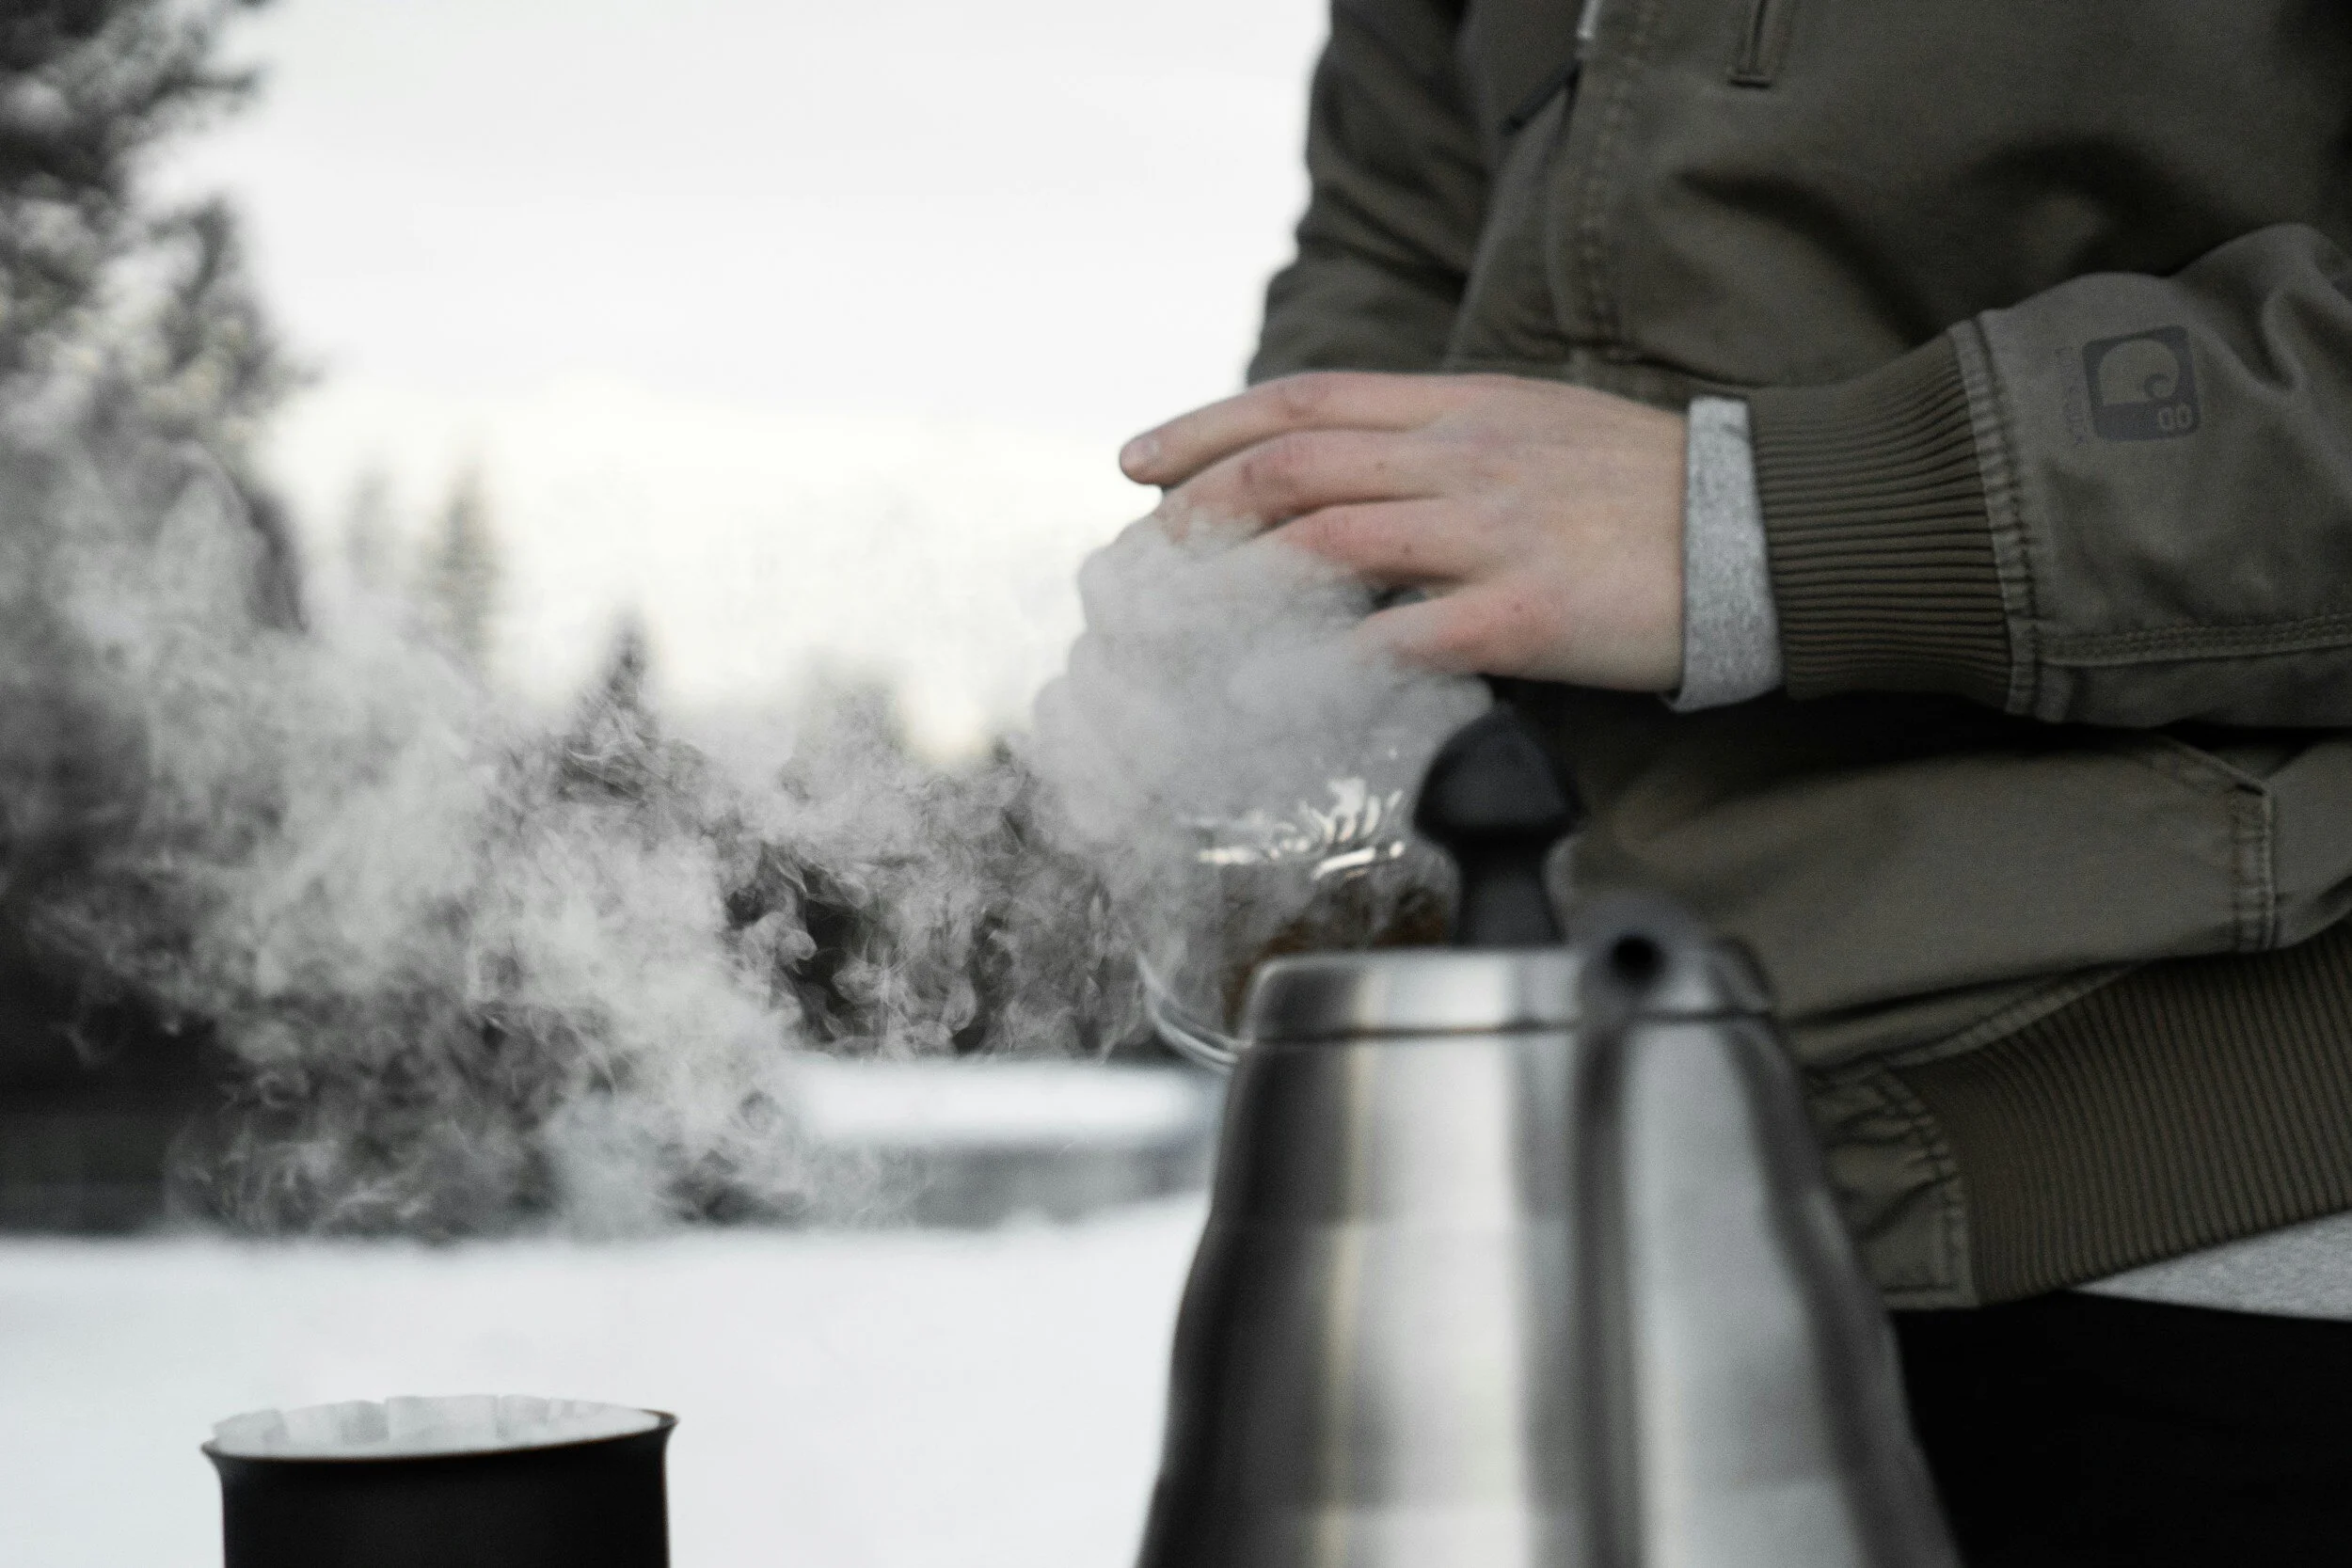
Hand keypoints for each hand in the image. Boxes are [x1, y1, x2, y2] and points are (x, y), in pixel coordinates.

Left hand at [1120, 371, 1686, 691]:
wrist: (1766, 528)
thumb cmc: (1646, 490)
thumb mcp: (1535, 428)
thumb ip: (1441, 444)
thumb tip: (1346, 476)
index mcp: (1463, 407)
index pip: (1305, 402)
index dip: (1207, 429)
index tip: (1138, 464)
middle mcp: (1464, 458)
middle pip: (1293, 464)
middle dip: (1198, 509)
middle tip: (1144, 557)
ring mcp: (1493, 533)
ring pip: (1328, 538)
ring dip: (1241, 581)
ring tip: (1188, 624)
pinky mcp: (1525, 614)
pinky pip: (1403, 638)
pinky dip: (1333, 664)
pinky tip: (1289, 689)